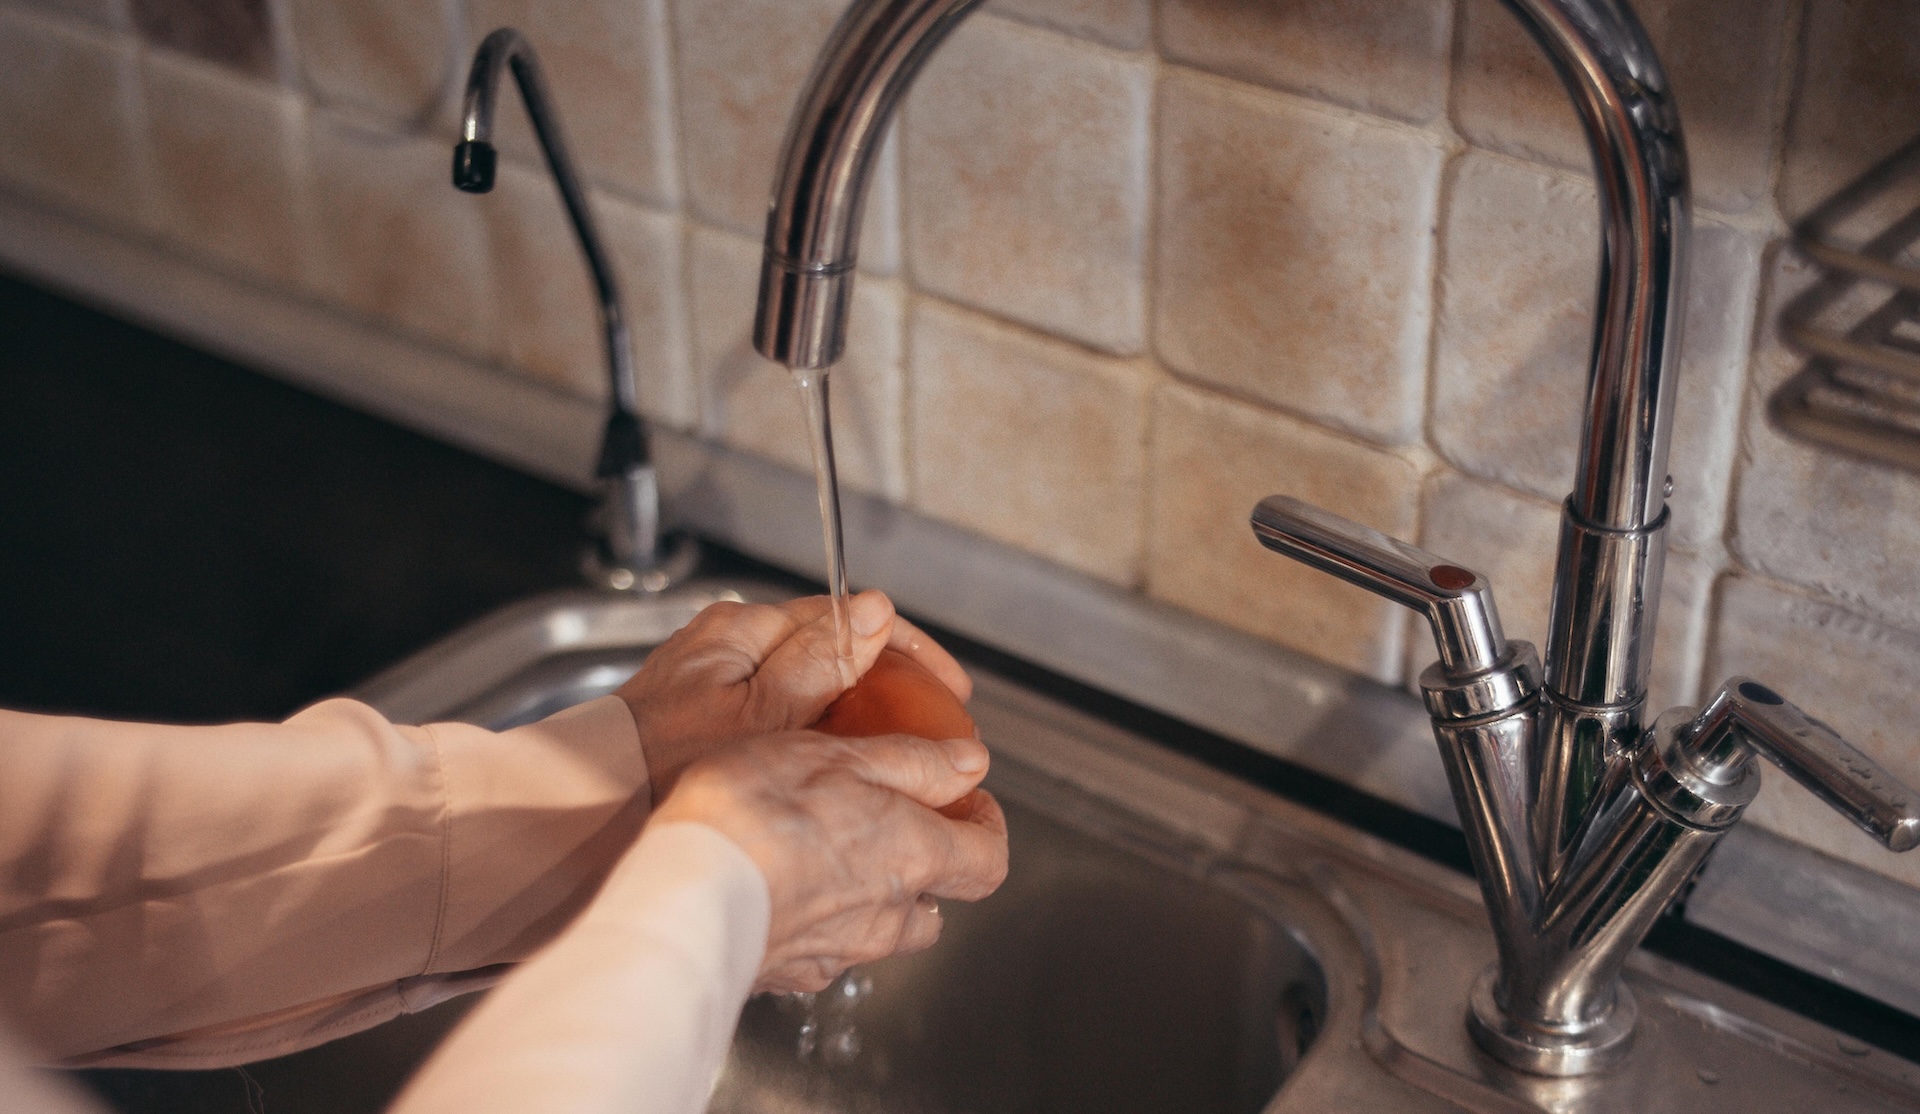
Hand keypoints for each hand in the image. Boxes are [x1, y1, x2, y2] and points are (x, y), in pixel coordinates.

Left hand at [617, 590, 970, 797]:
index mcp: (745, 631)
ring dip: (862, 720)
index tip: (951, 692)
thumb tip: (874, 610)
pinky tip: (840, 778)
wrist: (585, 814)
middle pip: (835, 652)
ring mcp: (719, 686)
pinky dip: (822, 743)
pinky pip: (785, 722)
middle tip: (937, 733)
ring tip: (901, 762)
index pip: (850, 618)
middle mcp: (731, 648)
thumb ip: (819, 661)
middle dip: (893, 690)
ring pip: (813, 691)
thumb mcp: (759, 714)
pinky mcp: (708, 725)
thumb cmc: (659, 767)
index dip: (910, 652)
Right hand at [652, 730, 1008, 992]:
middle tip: (895, 826)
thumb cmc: (757, 814)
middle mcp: (886, 916)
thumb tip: (970, 762)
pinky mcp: (789, 973)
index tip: (970, 803)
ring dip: (870, 899)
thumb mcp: (840, 756)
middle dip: (926, 870)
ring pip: (879, 932)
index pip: (988, 861)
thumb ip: (912, 761)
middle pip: (933, 906)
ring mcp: (838, 952)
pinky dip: (816, 922)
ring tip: (827, 854)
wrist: (683, 894)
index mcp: (914, 857)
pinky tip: (778, 888)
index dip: (987, 830)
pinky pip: (822, 951)